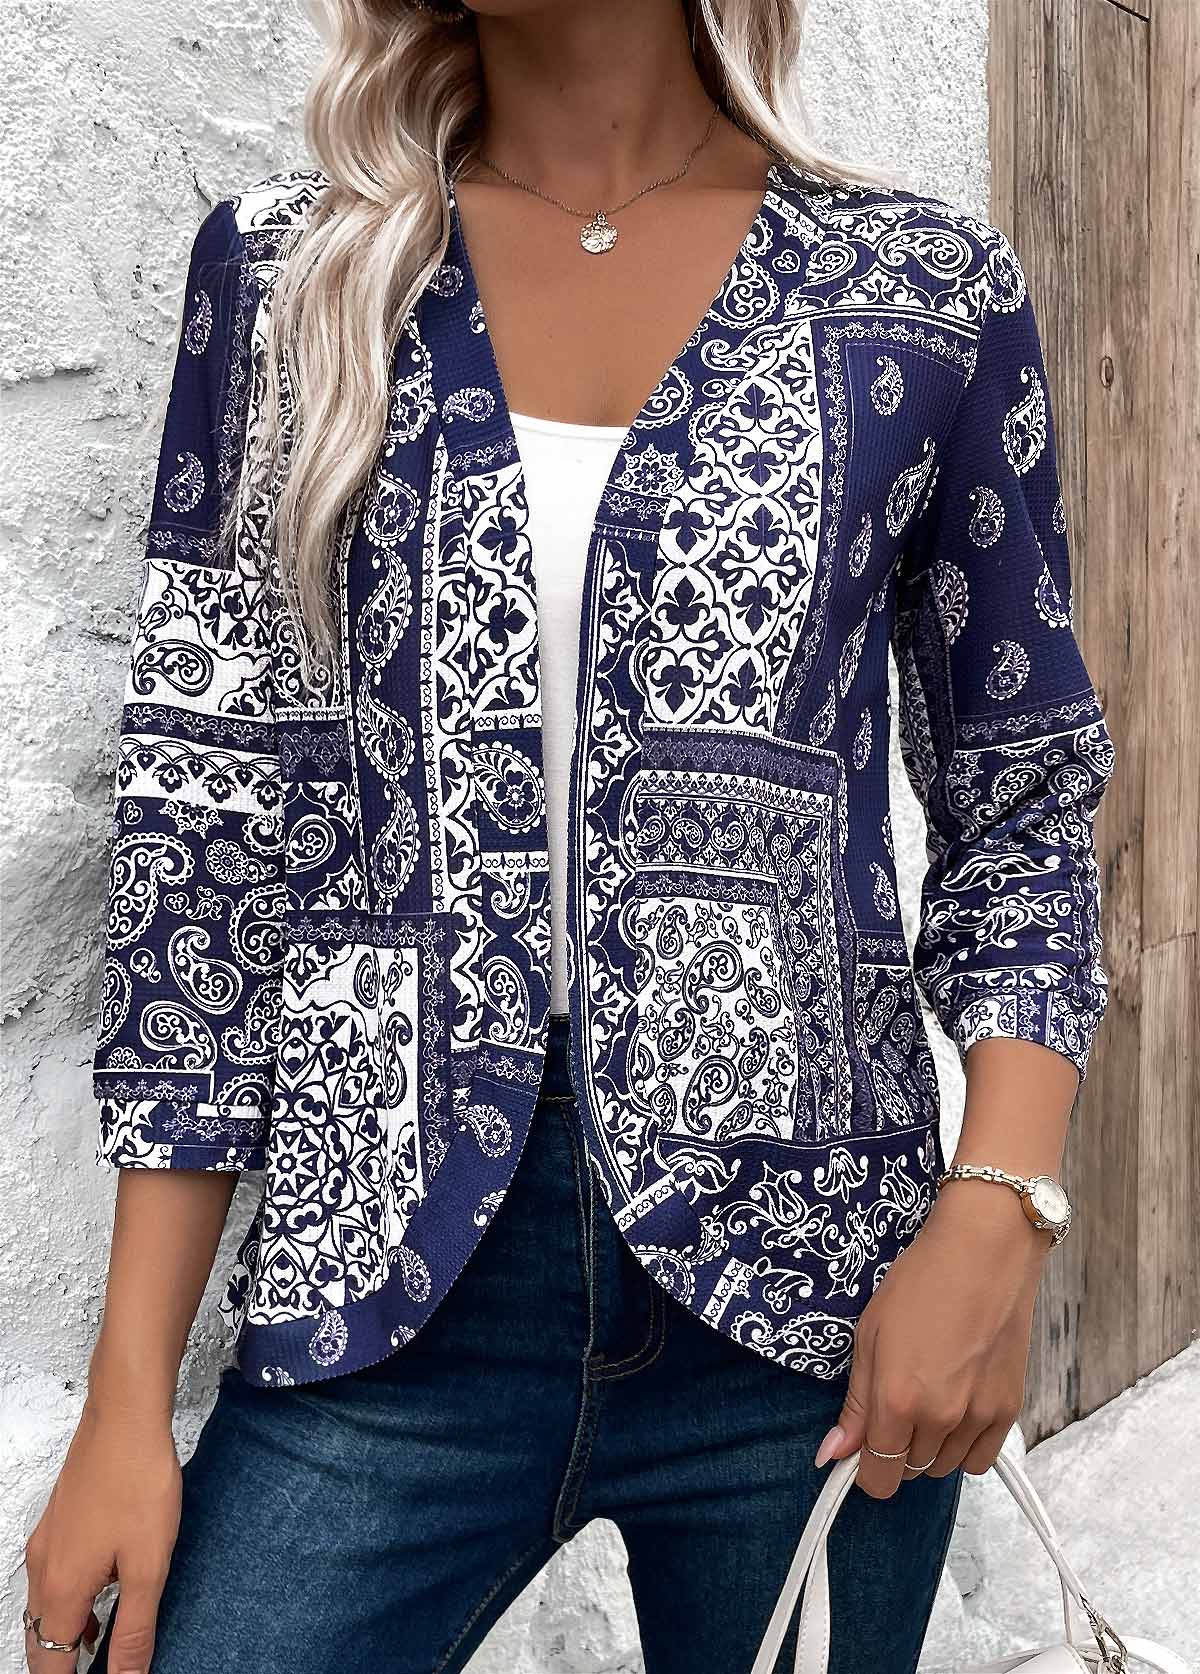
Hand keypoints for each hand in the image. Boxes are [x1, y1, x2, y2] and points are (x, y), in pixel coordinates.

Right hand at [23, 1395, 180, 1671]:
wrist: (125, 1416)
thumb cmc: (139, 1483)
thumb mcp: (148, 1565)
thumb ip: (134, 1628)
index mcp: (61, 1589)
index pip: (48, 1664)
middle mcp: (43, 1568)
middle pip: (39, 1638)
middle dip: (61, 1664)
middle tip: (95, 1669)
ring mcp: (47, 1541)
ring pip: (45, 1606)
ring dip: (66, 1633)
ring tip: (99, 1648)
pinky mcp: (59, 1520)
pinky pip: (55, 1577)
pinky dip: (71, 1599)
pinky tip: (103, 1593)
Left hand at [814, 1181, 1051, 1497]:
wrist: (983, 1254)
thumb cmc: (919, 1284)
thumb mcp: (869, 1335)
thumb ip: (855, 1404)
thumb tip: (833, 1455)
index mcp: (897, 1400)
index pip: (877, 1479)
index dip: (864, 1471)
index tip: (861, 1452)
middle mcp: (940, 1419)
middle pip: (909, 1473)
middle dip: (895, 1450)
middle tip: (895, 1405)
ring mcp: (978, 1417)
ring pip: (943, 1467)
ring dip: (929, 1449)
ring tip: (927, 1399)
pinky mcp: (1009, 1410)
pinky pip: (980, 1459)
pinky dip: (963, 1447)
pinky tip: (956, 1411)